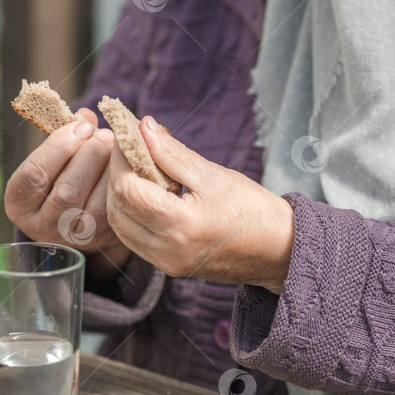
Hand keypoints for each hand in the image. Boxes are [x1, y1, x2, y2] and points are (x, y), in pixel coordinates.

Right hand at [4, 108, 131, 278]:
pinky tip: (125, 166)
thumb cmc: (60, 176)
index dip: (60, 145)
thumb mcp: (52, 158)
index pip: (35, 174)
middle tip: (104, 135)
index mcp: (19, 203)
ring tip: (115, 147)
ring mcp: (73, 238)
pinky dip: (122, 184)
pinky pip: (115, 211)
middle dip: (89, 156)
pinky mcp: (102, 239)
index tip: (81, 127)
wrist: (77, 216)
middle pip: (67, 191)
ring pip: (94, 204)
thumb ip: (64, 136)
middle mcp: (42, 227)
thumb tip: (86, 115)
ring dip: (109, 170)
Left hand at [106, 116, 294, 294]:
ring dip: (119, 195)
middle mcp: (167, 249)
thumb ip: (173, 153)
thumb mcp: (213, 175)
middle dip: (116, 174)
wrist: (278, 250)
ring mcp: (165, 262)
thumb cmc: (253, 210)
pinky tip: (143, 194)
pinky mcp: (167, 266)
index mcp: (181, 225)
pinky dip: (129, 213)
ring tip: (136, 169)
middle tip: (128, 149)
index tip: (126, 136)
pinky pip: (133, 238)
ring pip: (119, 225)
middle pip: (117, 208)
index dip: (120, 159)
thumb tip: (143, 128)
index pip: (128, 189)